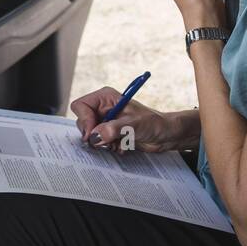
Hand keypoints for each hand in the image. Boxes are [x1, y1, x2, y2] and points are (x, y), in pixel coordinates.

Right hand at [70, 87, 186, 153]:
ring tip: (117, 144)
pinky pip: (98, 143)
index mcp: (106, 97)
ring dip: (102, 143)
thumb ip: (115, 129)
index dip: (84, 121)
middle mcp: (103, 108)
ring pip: (90, 135)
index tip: (92, 135)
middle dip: (94, 135)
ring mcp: (105, 121)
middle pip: (82, 122)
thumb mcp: (135, 125)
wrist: (166, 135)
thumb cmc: (155, 123)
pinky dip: (107, 147)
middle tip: (107, 142)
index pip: (81, 106)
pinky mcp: (109, 133)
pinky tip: (120, 146)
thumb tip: (96, 135)